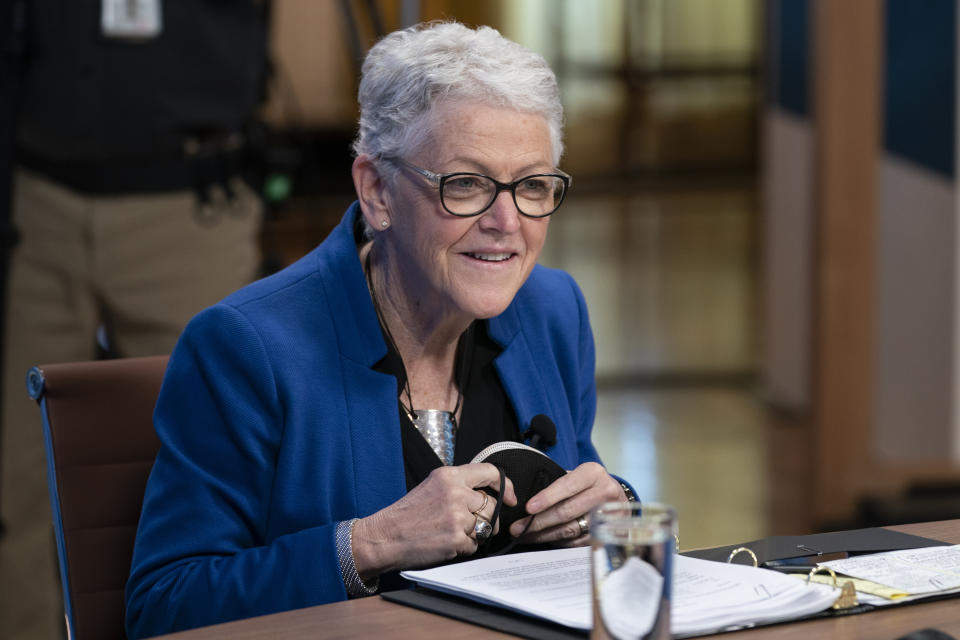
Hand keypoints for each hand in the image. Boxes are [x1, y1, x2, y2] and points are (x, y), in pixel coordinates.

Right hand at [351, 464, 516, 579]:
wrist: (384, 536)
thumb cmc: (406, 514)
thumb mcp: (432, 487)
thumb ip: (458, 486)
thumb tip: (486, 494)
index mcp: (449, 476)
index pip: (489, 472)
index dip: (505, 485)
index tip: (510, 496)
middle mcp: (456, 493)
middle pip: (492, 505)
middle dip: (487, 517)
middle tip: (470, 524)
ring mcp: (457, 516)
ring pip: (486, 526)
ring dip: (475, 533)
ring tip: (452, 532)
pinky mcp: (456, 538)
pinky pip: (475, 544)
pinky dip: (464, 547)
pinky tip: (446, 543)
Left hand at [508, 462, 624, 546]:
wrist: (619, 499)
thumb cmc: (589, 485)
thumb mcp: (578, 476)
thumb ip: (559, 484)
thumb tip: (529, 500)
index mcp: (593, 473)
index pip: (567, 486)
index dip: (546, 498)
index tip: (528, 508)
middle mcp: (605, 492)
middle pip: (567, 511)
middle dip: (539, 521)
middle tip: (518, 528)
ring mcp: (609, 515)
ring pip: (571, 529)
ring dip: (545, 535)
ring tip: (526, 536)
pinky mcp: (609, 534)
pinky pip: (578, 542)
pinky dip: (560, 542)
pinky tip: (546, 541)